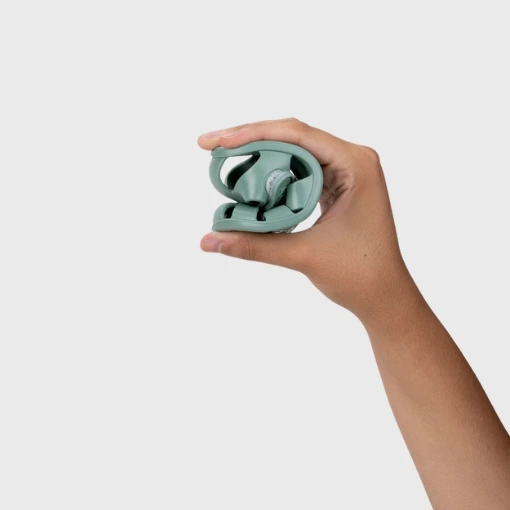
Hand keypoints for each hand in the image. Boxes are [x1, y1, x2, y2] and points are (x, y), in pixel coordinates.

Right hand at [198, 118, 411, 319]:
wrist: (384, 296)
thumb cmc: (359, 275)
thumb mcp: (303, 255)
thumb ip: (253, 245)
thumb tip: (207, 241)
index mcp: (356, 164)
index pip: (296, 134)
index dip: (251, 134)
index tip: (217, 142)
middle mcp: (352, 159)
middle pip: (292, 136)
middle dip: (250, 140)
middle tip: (210, 146)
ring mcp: (345, 171)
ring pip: (293, 151)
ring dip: (259, 155)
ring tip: (224, 161)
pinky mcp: (336, 186)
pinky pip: (299, 170)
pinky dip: (272, 174)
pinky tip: (249, 179)